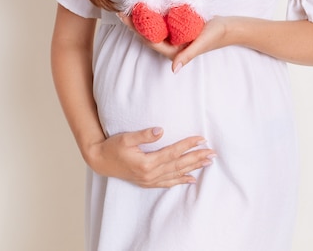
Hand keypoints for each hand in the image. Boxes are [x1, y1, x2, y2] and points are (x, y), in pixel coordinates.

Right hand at [86, 127, 215, 187]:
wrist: (100, 161)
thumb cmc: (112, 147)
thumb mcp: (126, 138)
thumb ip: (143, 135)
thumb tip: (160, 130)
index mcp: (147, 162)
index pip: (173, 152)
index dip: (188, 145)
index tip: (201, 139)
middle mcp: (150, 174)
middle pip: (179, 165)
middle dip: (197, 158)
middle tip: (213, 153)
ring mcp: (149, 180)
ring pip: (176, 174)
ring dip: (193, 168)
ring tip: (207, 163)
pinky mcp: (147, 182)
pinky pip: (168, 183)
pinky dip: (181, 181)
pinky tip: (191, 179)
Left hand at [117, 12, 230, 69]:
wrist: (228, 28)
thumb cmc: (216, 35)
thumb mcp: (202, 43)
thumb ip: (188, 56)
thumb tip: (173, 69)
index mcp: (173, 52)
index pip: (149, 40)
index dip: (135, 29)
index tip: (125, 17)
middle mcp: (171, 45)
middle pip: (148, 34)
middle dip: (134, 24)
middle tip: (121, 11)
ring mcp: (174, 37)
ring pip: (153, 28)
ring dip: (142, 19)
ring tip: (129, 7)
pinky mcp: (178, 29)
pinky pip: (162, 22)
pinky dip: (153, 15)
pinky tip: (147, 5)